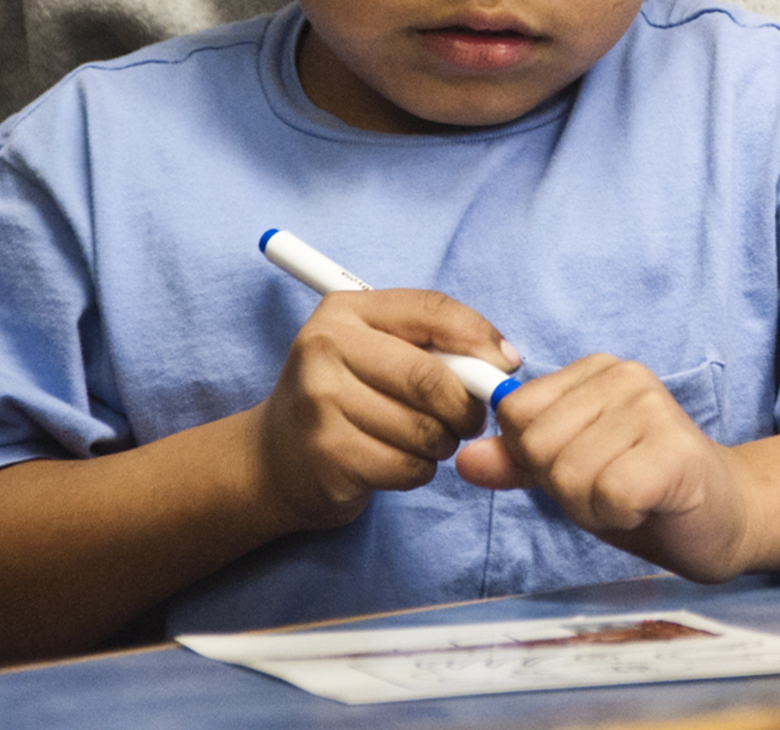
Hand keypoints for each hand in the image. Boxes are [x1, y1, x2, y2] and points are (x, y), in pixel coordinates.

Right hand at [251, 289, 519, 530]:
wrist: (274, 459)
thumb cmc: (346, 397)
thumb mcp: (377, 351)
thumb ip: (434, 344)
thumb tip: (504, 360)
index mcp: (344, 311)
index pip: (431, 309)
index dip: (479, 337)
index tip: (505, 365)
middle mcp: (325, 349)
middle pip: (430, 378)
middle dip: (466, 405)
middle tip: (470, 419)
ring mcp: (321, 404)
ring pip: (424, 429)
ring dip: (442, 443)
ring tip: (425, 440)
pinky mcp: (328, 456)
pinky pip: (407, 467)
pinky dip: (419, 470)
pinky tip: (399, 462)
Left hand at [454, 355, 752, 582]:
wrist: (724, 516)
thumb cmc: (643, 491)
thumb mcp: (570, 473)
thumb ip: (518, 463)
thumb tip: (465, 460)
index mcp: (595, 372)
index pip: (516, 412)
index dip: (534, 457)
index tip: (579, 466)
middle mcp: (625, 377)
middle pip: (537, 446)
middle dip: (563, 487)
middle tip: (609, 488)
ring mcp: (654, 409)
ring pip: (568, 475)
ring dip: (592, 506)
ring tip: (630, 497)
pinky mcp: (675, 451)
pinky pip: (608, 495)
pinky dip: (620, 515)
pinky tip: (648, 506)